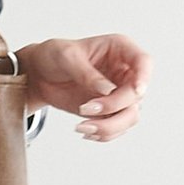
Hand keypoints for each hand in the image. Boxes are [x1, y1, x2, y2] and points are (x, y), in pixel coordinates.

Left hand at [14, 34, 151, 141]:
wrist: (39, 75)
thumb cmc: (54, 56)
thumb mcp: (67, 57)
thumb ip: (88, 74)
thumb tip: (107, 90)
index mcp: (120, 50)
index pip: (143, 62)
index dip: (144, 78)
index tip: (135, 91)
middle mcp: (124, 72)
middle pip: (137, 96)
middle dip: (115, 107)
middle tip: (86, 109)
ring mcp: (118, 93)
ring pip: (130, 116)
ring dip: (109, 127)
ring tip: (82, 127)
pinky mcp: (108, 111)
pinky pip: (116, 128)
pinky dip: (102, 134)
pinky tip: (85, 130)